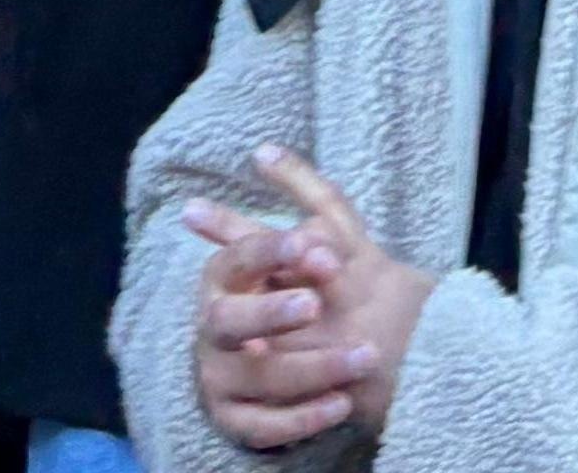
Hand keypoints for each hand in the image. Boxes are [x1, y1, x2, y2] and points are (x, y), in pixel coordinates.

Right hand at [184, 152, 434, 452]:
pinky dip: (304, 418)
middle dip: (272, 313)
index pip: (236, 260)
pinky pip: (266, 427)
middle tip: (316, 306)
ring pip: (259, 377)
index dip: (270, 253)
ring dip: (312, 367)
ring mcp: (220, 378)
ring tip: (363, 357)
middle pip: (230, 321)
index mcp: (224, 277)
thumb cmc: (308, 283)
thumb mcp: (316, 235)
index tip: (314, 248)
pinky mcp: (237, 421)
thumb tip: (264, 150)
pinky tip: (342, 403)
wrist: (313, 353)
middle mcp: (214, 326)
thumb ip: (301, 195)